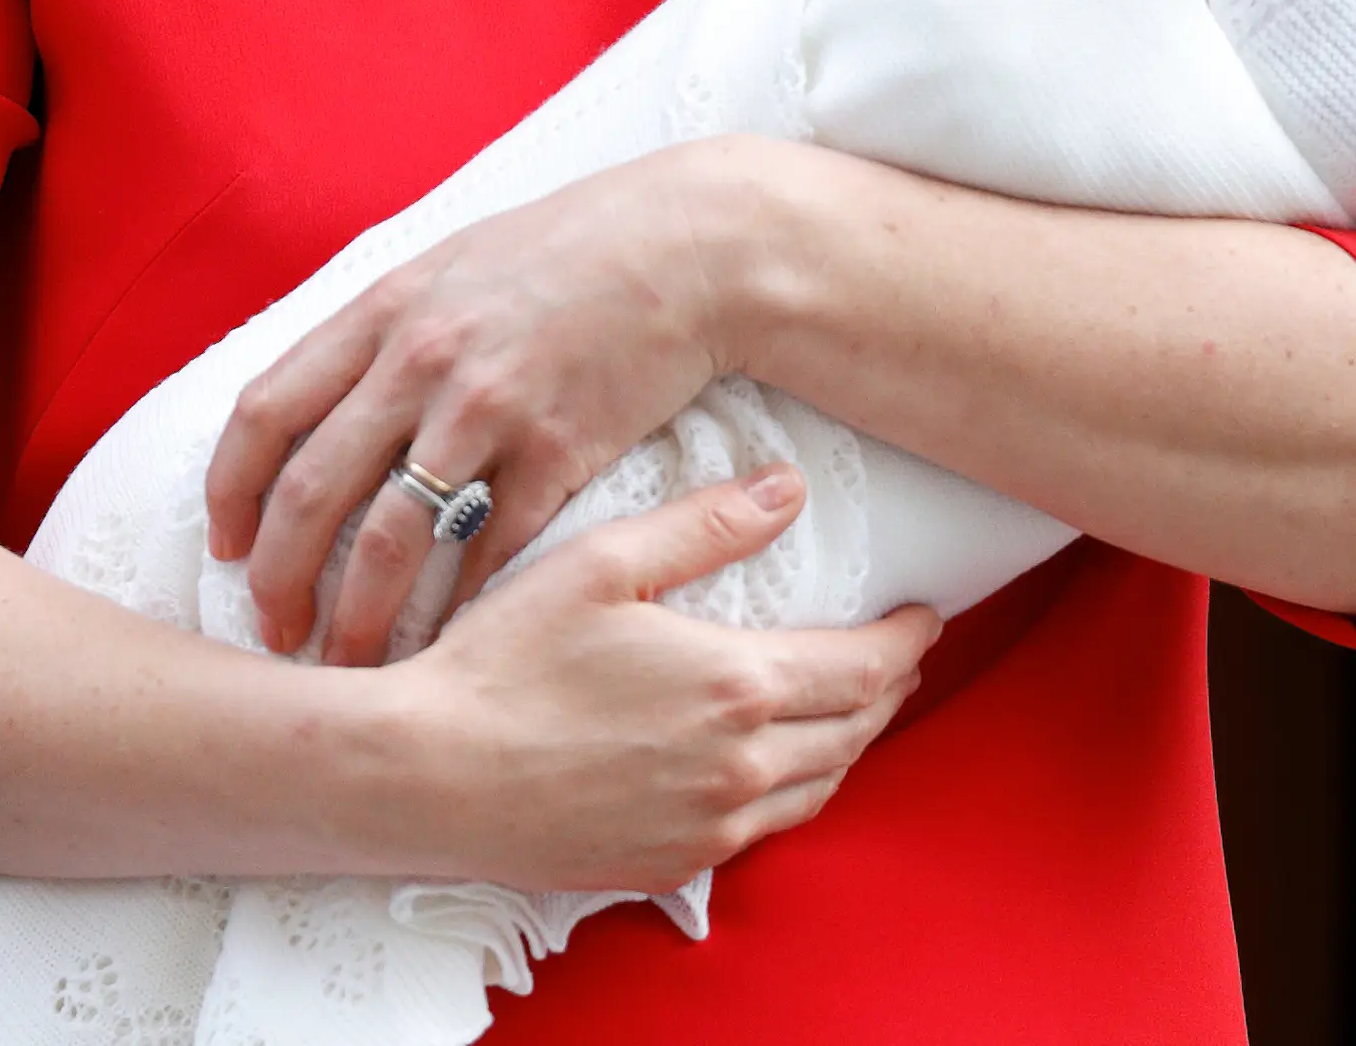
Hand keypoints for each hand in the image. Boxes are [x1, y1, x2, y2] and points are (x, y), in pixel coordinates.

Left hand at [206, 139, 765, 663]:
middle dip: (279, 579)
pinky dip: (461, 613)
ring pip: (393, 539)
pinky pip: (490, 554)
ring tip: (354, 671)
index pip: (267, 410)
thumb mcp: (454, 264)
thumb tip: (321, 395)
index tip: (226, 549)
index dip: (231, 491)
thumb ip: (386, 327)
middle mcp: (422, 359)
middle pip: (312, 490)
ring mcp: (489, 407)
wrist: (688, 246)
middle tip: (276, 635)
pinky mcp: (558, 450)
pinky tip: (450, 650)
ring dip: (361, 620)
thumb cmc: (568, 252)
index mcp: (385, 310)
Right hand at [380, 467, 938, 892]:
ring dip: (848, 743)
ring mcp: (707, 827)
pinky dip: (793, 789)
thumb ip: (706, 525)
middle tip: (898, 655)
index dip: (905, 641)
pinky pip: (764, 831)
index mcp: (735, 686)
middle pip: (854, 732)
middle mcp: (739, 767)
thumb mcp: (606, 561)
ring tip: (850, 705)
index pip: (862, 668)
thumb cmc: (507, 659)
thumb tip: (788, 488)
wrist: (430, 773)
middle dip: (888, 690)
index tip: (925, 615)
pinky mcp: (670, 866)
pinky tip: (775, 763)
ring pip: (817, 788)